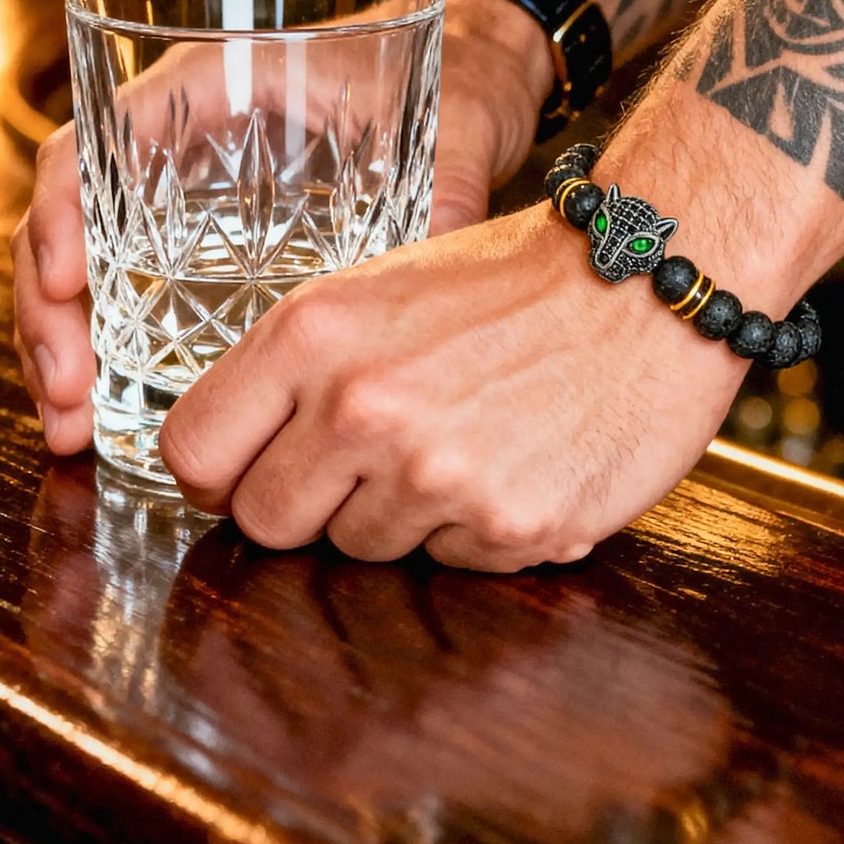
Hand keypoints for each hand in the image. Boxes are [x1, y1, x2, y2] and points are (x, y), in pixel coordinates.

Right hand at [11, 0, 548, 454]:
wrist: (478, 81)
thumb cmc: (455, 79)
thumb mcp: (450, 130)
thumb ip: (446, 201)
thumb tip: (445, 293)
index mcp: (220, 82)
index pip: (101, 137)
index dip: (63, 211)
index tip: (67, 287)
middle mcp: (185, 137)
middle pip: (71, 214)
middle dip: (50, 310)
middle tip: (68, 397)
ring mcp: (189, 193)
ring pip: (87, 264)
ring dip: (65, 345)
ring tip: (74, 429)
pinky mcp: (210, 243)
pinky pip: (133, 293)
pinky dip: (110, 353)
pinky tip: (107, 419)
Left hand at [156, 205, 744, 570]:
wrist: (650, 281)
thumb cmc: (517, 280)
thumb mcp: (380, 289)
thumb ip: (298, 369)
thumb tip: (233, 461)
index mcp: (313, 335)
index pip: (193, 453)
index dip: (222, 469)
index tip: (253, 467)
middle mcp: (362, 408)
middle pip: (266, 523)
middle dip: (309, 502)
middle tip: (374, 457)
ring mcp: (436, 475)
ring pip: (360, 550)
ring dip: (402, 513)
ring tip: (468, 438)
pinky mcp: (508, 526)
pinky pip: (450, 563)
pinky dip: (477, 527)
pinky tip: (518, 461)